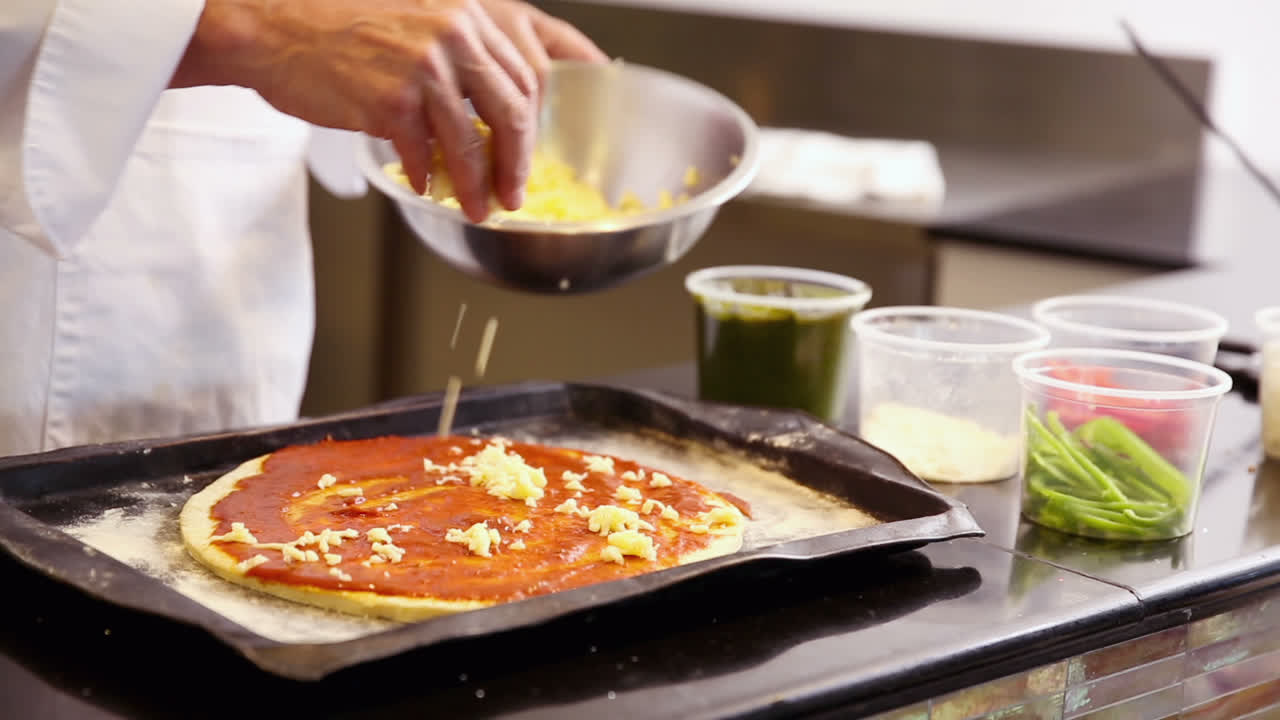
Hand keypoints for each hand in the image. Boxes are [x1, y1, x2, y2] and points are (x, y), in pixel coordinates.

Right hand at [174, 0, 603, 220]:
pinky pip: (424, 153)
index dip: (530, 127)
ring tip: (477, 208)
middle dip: (516, 163)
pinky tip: (424, 185)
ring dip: (476, 185)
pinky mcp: (391, 101)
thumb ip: (454, 59)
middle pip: (512, 112)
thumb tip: (484, 118)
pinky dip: (427, 176)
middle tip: (513, 193)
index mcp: (463, 16)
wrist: (272, 25)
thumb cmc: (335, 28)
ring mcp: (423, 68)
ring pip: (469, 142)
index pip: (522, 78)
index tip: (524, 155)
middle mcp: (452, 36)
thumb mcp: (413, 22)